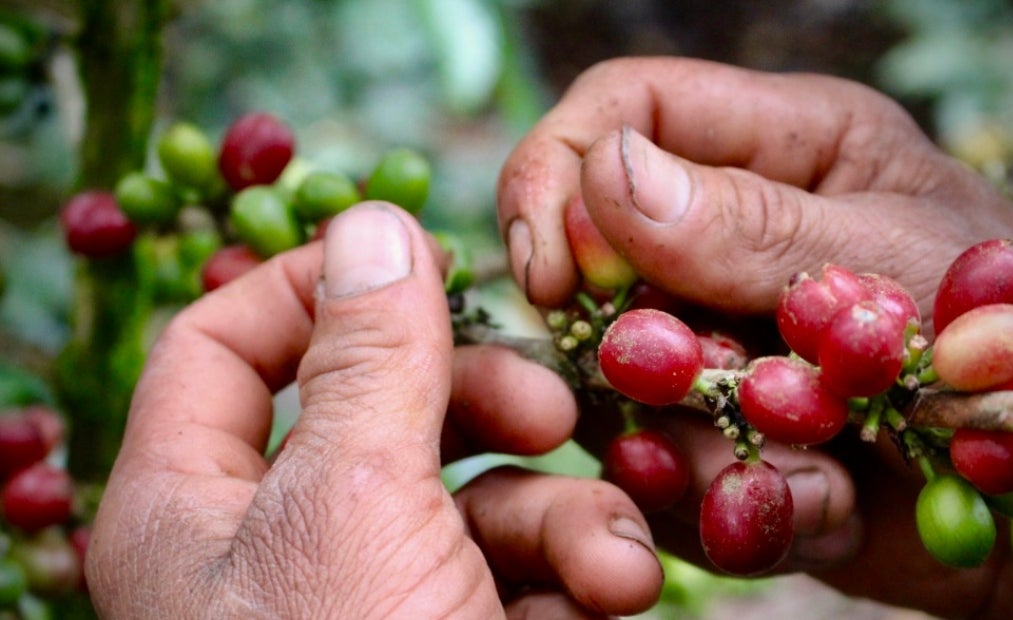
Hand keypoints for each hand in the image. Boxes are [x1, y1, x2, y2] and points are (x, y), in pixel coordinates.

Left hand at [85, 203, 662, 618]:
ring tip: (617, 560)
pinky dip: (579, 575)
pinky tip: (625, 594)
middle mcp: (278, 549)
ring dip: (562, 515)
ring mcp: (375, 601)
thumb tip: (372, 224)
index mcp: (192, 506)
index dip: (316, 286)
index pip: (223, 344)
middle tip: (553, 405)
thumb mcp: (351, 505)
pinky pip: (521, 576)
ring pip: (474, 499)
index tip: (419, 263)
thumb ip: (368, 358)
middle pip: (379, 410)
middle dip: (482, 402)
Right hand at [497, 57, 1012, 617]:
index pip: (623, 110)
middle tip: (699, 385)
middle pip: (594, 253)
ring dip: (695, 440)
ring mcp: (714, 339)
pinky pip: (658, 469)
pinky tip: (814, 504)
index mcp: (783, 148)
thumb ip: (754, 224)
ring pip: (614, 376)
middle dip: (623, 336)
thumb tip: (607, 173)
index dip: (562, 175)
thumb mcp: (900, 263)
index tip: (557, 274)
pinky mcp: (713, 432)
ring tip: (813, 469)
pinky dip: (724, 501)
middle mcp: (730, 238)